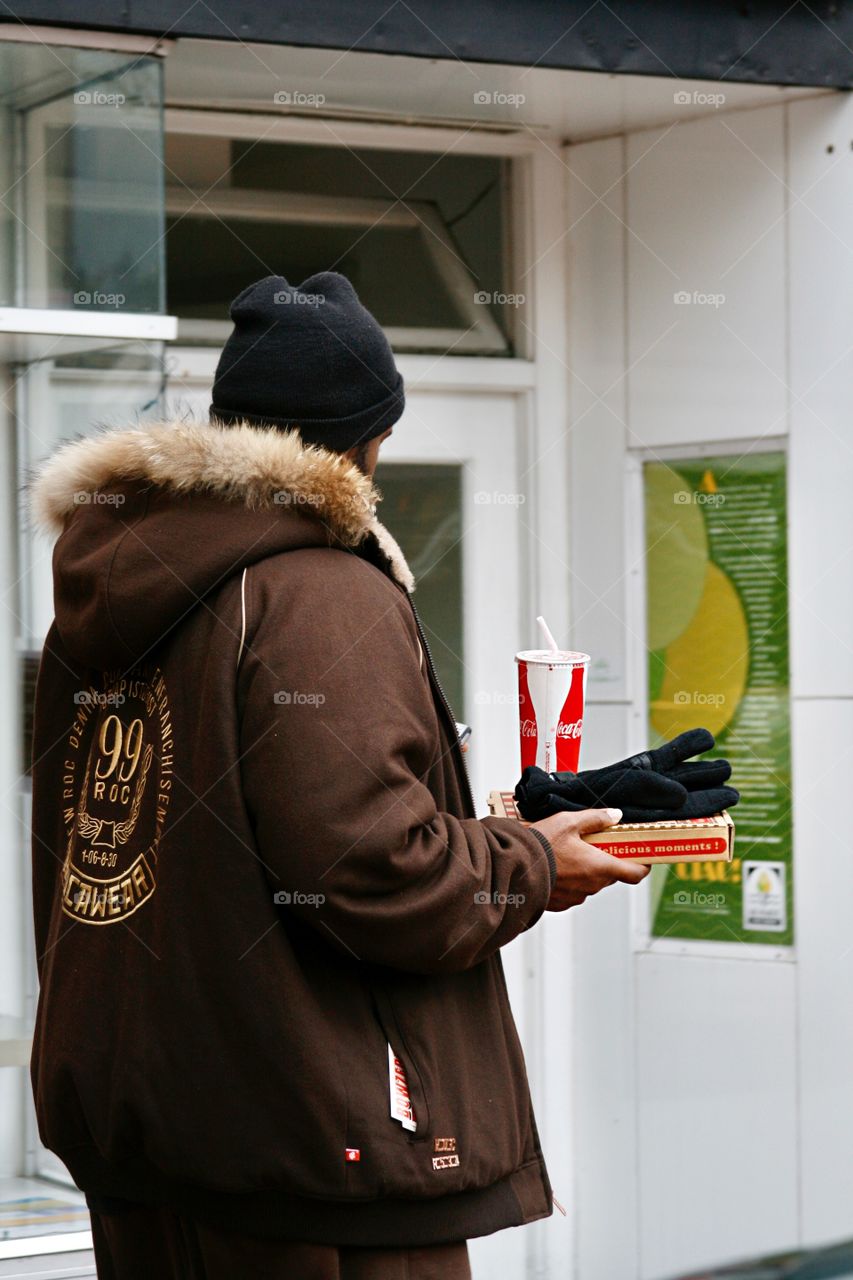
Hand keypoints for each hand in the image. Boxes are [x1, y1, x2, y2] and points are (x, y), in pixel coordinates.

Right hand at [531, 807, 649, 911]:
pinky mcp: (561, 904)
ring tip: (568, 854)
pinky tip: (556, 867)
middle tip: (594, 845)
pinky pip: (573, 891)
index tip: (643, 857)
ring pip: (591, 883)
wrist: (514, 868)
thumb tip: (615, 815)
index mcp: (600, 867)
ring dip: (586, 870)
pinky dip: (570, 880)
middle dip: (606, 860)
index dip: (643, 866)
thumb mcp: (569, 822)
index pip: (635, 874)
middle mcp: (592, 886)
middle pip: (611, 875)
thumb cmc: (541, 845)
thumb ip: (596, 818)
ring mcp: (576, 897)